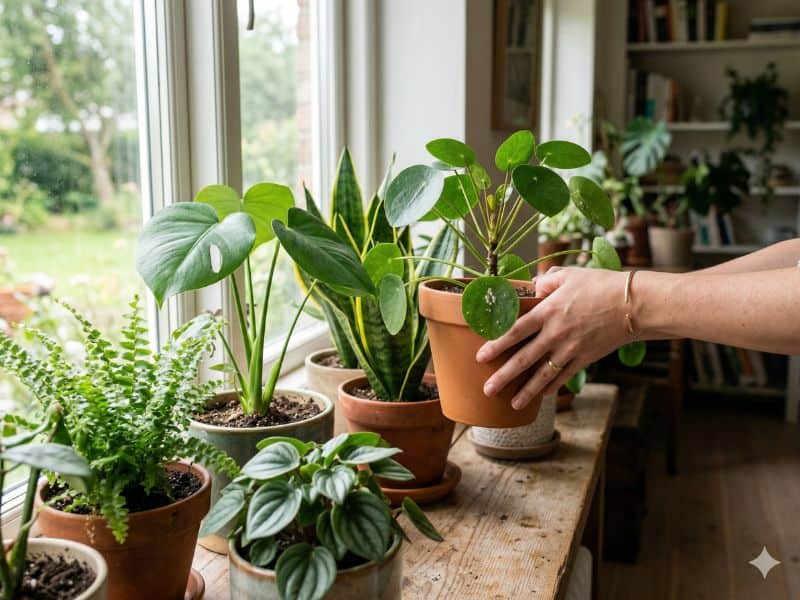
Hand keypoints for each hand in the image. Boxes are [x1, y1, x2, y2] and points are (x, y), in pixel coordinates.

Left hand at [476, 267, 630, 409]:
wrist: (634, 304)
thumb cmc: (601, 285)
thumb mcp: (569, 275)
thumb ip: (546, 280)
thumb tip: (533, 286)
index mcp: (547, 311)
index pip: (514, 331)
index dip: (496, 345)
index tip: (480, 357)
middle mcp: (555, 333)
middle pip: (523, 358)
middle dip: (503, 376)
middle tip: (487, 389)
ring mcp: (571, 349)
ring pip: (543, 374)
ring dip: (527, 391)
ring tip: (512, 404)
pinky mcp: (586, 358)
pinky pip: (565, 376)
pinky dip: (552, 387)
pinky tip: (542, 396)